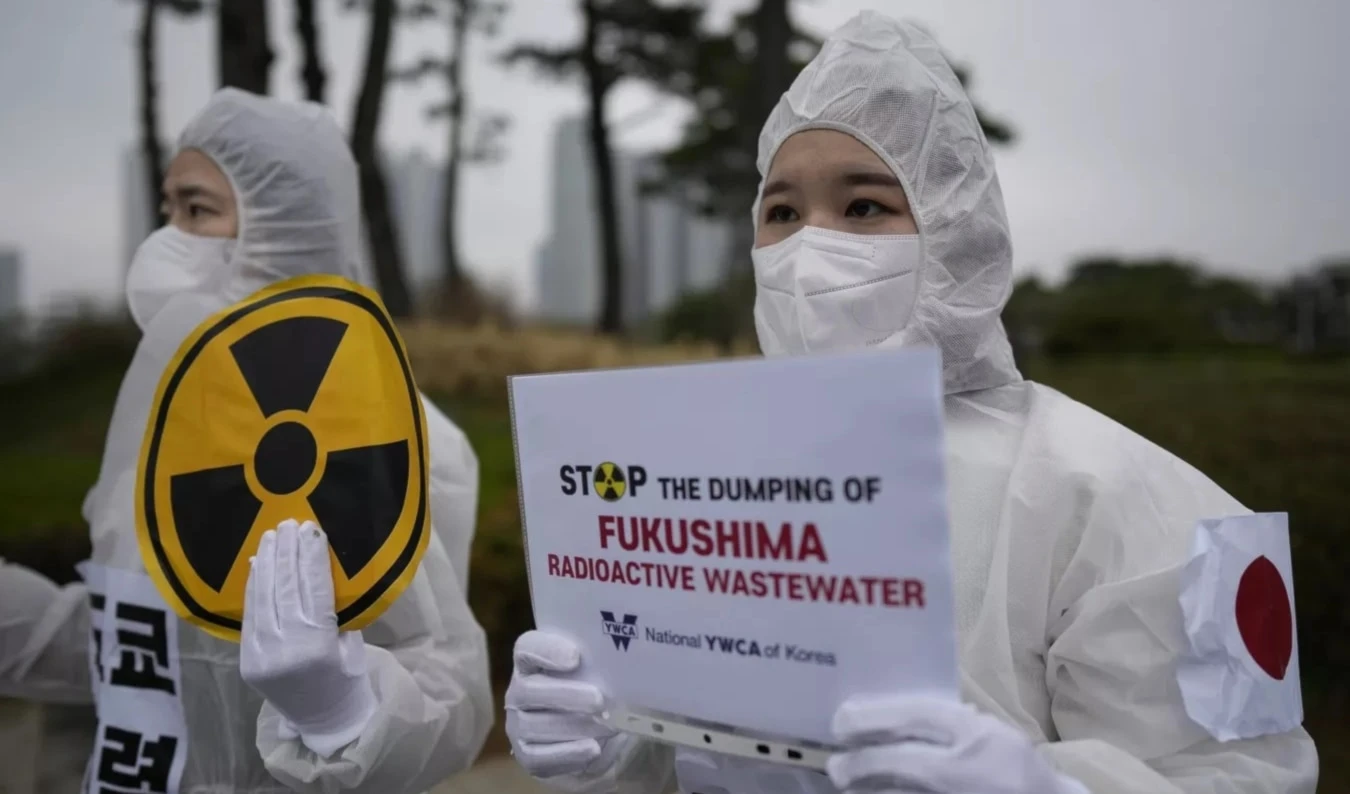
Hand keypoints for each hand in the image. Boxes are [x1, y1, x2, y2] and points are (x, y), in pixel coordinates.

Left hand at [240, 520, 376, 757]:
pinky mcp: (246, 659)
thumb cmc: (347, 679)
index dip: (312, 557)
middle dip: (287, 552)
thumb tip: (317, 568)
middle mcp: (287, 649)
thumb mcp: (351, 644)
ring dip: (267, 562)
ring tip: (272, 535)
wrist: (322, 721)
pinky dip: (253, 586)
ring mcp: (261, 655)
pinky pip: (249, 615)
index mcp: (320, 646)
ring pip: (263, 598)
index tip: (312, 529)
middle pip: (285, 589)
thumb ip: (334, 611)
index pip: (314, 590)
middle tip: (290, 523)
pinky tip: (258, 563)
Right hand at [505, 631, 630, 785]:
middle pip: (527, 690)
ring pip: (533, 725)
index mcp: (532, 662)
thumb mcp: (596, 673)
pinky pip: (539, 757)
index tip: (575, 657)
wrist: (592, 736)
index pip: (527, 648)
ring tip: (605, 726)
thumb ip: (598, 664)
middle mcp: (519, 691)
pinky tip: (592, 750)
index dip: (547, 651)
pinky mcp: (526, 754)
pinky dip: (568, 754)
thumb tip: (625, 659)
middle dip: (565, 695)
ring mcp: (519, 724)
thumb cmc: (593, 692)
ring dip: (572, 726)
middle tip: (598, 700)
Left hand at [827, 695, 1088, 793]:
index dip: (873, 716)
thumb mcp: (991, 732)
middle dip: (859, 763)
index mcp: (979, 734)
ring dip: (866, 791)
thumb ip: (949, 722)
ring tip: (848, 786)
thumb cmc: (1015, 766)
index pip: (916, 716)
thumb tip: (886, 715)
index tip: (842, 720)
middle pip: (898, 761)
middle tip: (835, 764)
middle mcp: (968, 768)